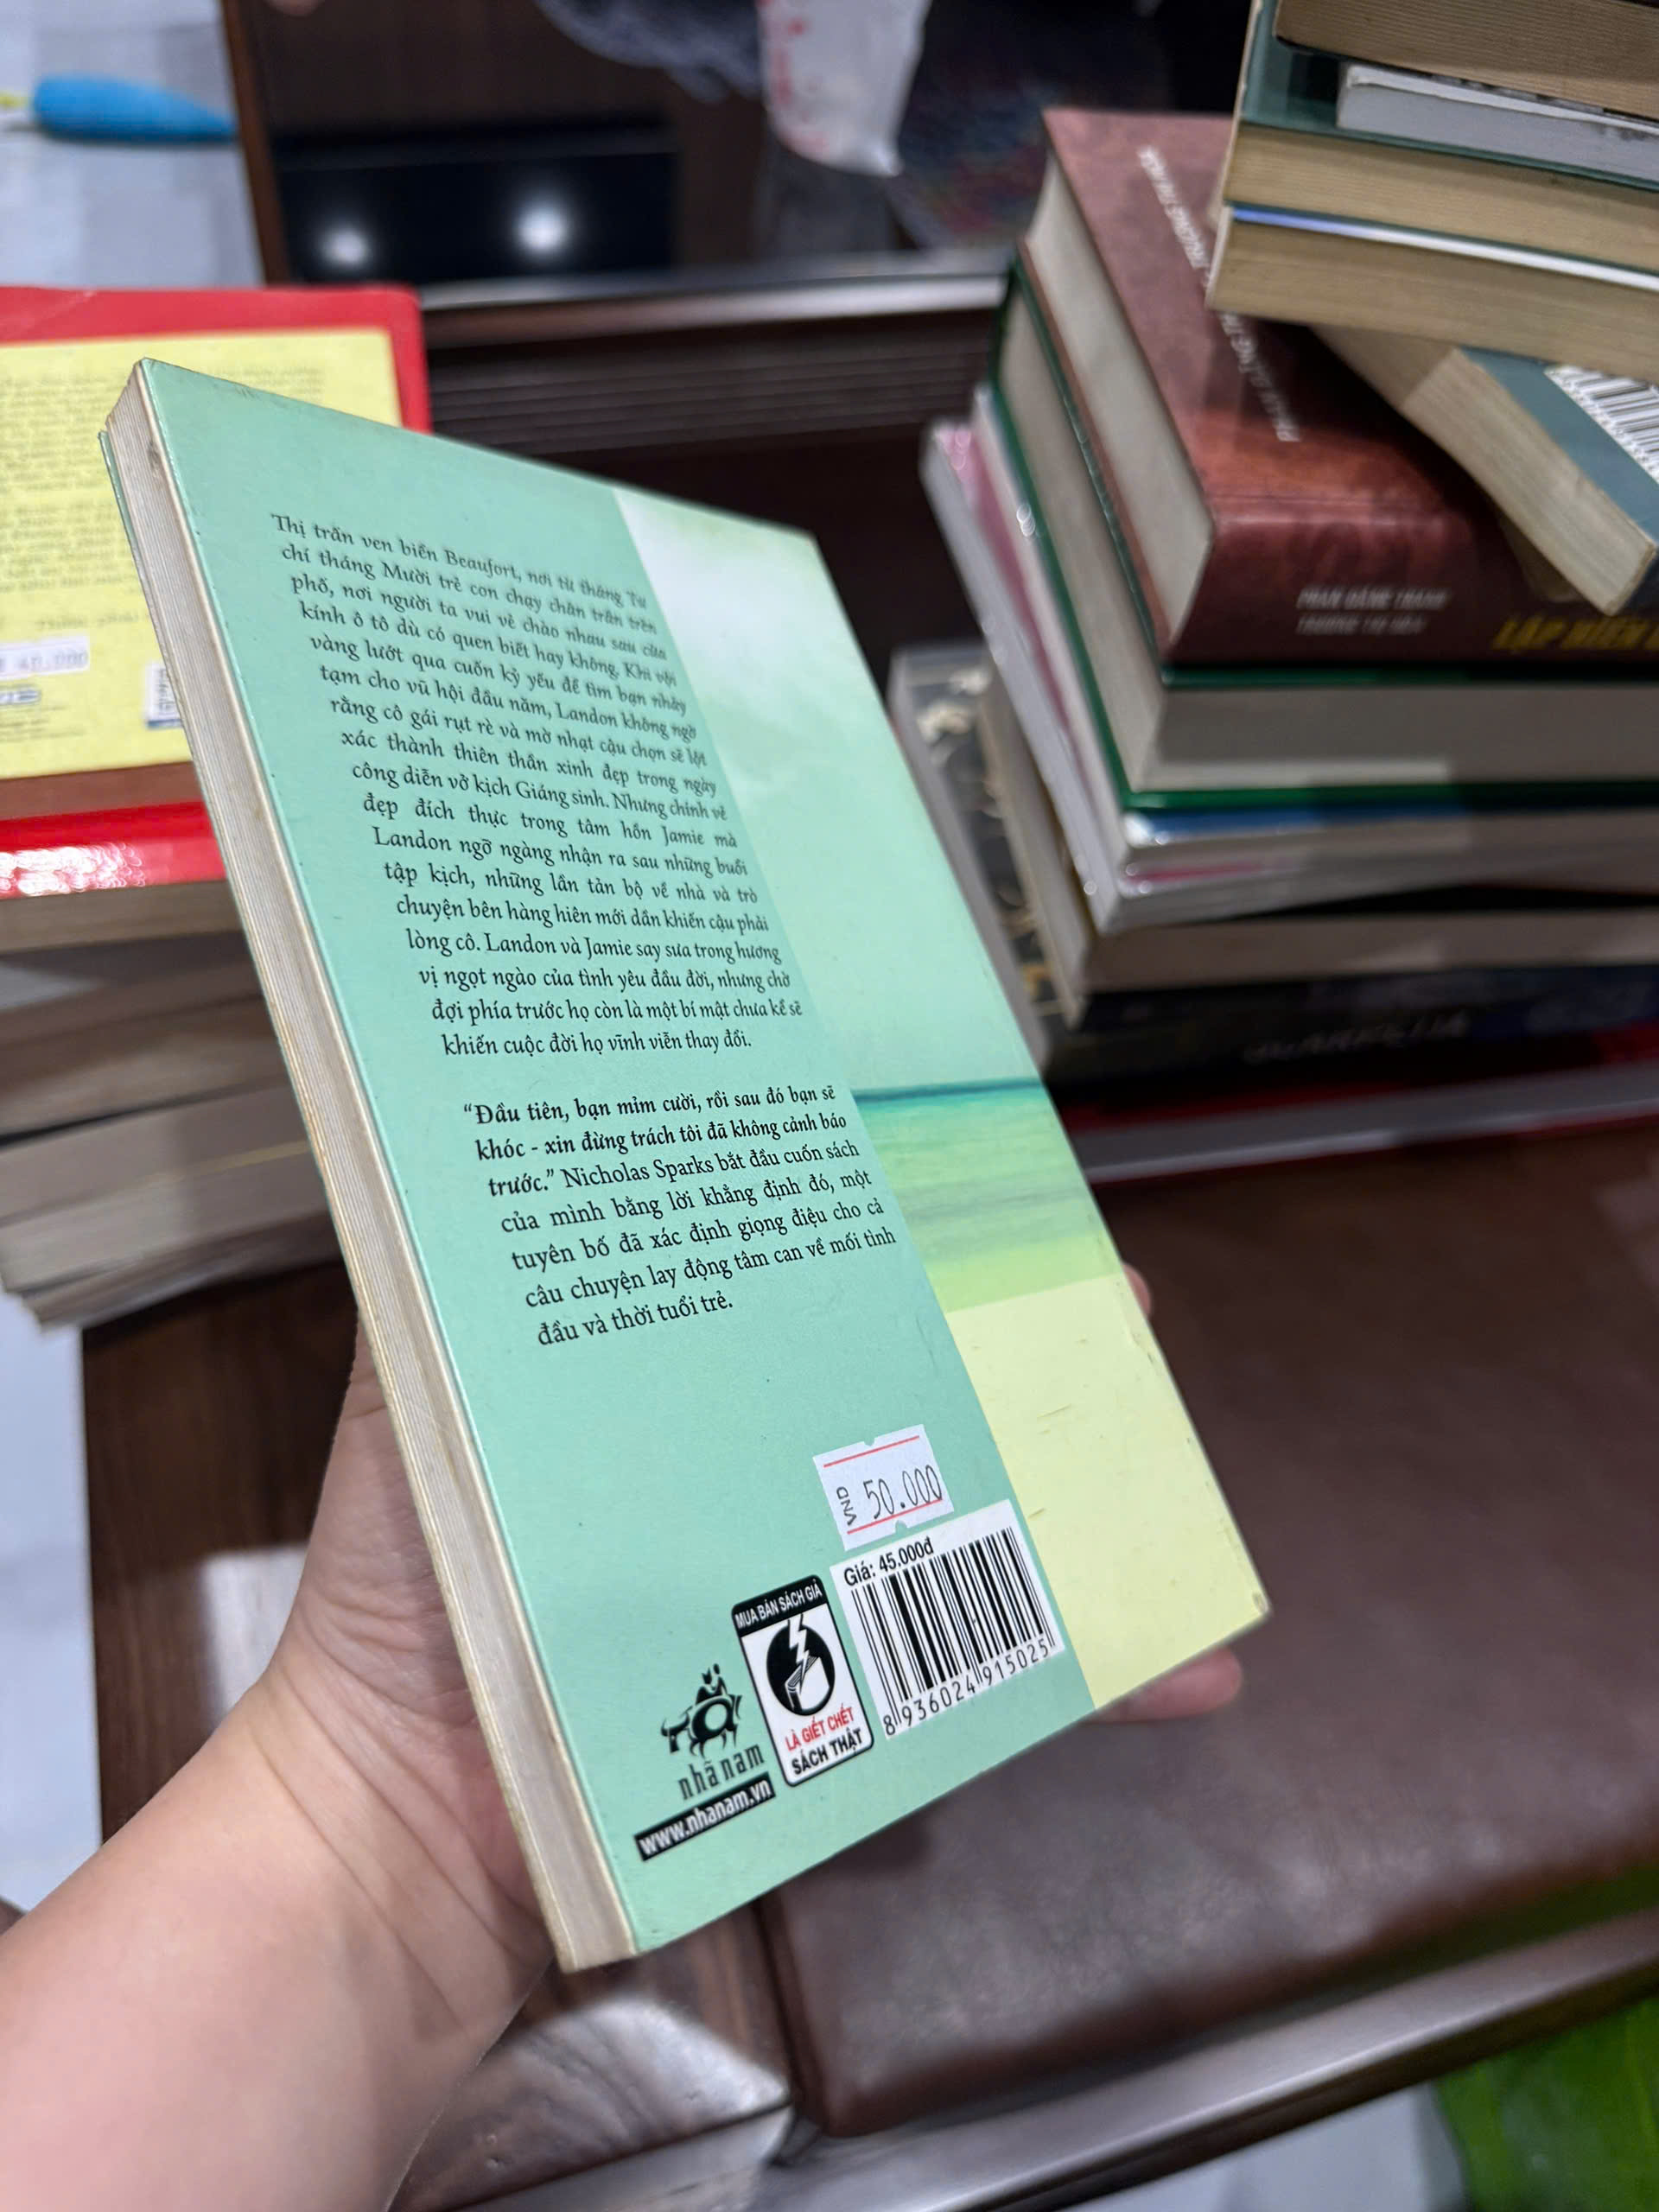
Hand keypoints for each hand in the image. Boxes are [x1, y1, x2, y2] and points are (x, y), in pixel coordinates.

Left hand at [263, 1264, 1237, 1935]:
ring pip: (970, 1534)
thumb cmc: (399, 1602)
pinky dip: (1088, 1685)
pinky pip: (983, 1691)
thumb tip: (479, 1118)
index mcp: (668, 1395)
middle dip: (1019, 1350)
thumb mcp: (416, 1406)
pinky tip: (1189, 1668)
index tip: (977, 1178)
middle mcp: (747, 1483)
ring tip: (1173, 1466)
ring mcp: (804, 1606)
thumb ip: (454, 1285)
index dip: (892, 1231)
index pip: (798, 1285)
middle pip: (908, 1398)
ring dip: (1085, 1506)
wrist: (407, 1835)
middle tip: (1115, 1309)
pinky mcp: (841, 1718)